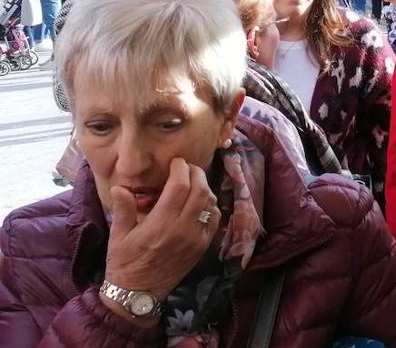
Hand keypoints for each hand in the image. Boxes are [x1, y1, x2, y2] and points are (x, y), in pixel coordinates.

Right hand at [103, 159, 219, 306]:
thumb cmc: (124, 263)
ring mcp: (196, 239)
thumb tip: (120, 187)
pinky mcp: (202, 247)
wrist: (138, 294)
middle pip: (200, 191)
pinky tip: (200, 202)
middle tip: (188, 168)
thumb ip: (123, 209)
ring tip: (193, 182)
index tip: (176, 162)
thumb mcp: (118, 236)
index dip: (181, 169)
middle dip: (196, 174)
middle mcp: (182, 230)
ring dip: (204, 188)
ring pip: (210, 204)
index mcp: (160, 225)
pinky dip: (210, 206)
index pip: (179, 187)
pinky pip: (215, 219)